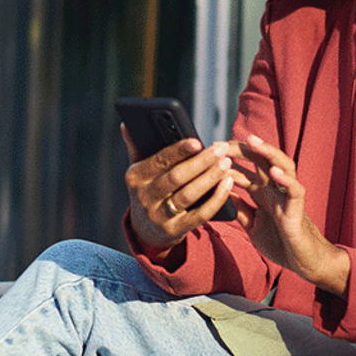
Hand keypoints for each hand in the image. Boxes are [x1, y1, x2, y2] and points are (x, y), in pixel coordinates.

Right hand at [121, 127, 235, 252]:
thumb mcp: (138, 172)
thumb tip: (127, 124)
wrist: (146, 231)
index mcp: (135, 178)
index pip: (158, 161)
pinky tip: (228, 185)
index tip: (197, 141)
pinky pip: (200, 215)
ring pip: (188, 195)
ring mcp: (159, 216)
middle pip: (175, 178)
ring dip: (210, 178)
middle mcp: (145, 198)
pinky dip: (216, 200)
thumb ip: (136, 147)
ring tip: (226, 163)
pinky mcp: (175, 231)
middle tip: (220, 149)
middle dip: (200, 162)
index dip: (178, 151)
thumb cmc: (148, 191)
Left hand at [230, 135, 349, 294]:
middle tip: (224, 143)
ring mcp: (287, 196)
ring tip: (253, 142)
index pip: (245, 170)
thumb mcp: (253, 225)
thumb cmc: (280, 242)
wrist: (301, 261)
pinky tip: (274, 172)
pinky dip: (286, 180)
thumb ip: (241, 209)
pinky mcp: (298, 208)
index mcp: (262, 193)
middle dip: (243, 149)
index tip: (210, 154)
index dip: (229, 161)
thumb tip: (225, 194)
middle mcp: (275, 189)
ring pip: (282, 165)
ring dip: (268, 152)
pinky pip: (295, 189)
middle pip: (261, 160)